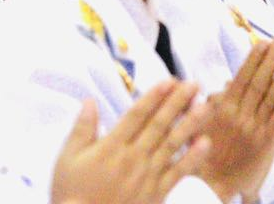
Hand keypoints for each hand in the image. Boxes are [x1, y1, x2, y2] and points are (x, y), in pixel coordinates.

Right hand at [51, 81, 211, 203]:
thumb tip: (89, 101)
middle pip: (159, 125)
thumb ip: (82, 129)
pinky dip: (193, 158)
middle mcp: (133, 157)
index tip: (169, 81)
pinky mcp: (157, 193)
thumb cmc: (72, 194)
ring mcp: (147, 176)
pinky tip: (205, 143)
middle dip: (177, 103)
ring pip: (172, 145)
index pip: (137, 115)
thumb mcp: (67, 159)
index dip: (154, 97)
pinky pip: (178, 173)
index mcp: (112, 147)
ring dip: (190, 124)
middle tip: (193, 84)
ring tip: (205, 106)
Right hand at [200, 40, 273, 202]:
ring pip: (272, 97)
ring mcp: (255, 128)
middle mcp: (240, 116)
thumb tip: (224, 85)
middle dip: (271, 60)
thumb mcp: (202, 124)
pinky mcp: (267, 141)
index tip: (262, 42)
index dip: (253, 59)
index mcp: (223, 109)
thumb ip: (213, 103)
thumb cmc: (204, 152)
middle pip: (259, 83)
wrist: (213, 183)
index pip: (241, 78)